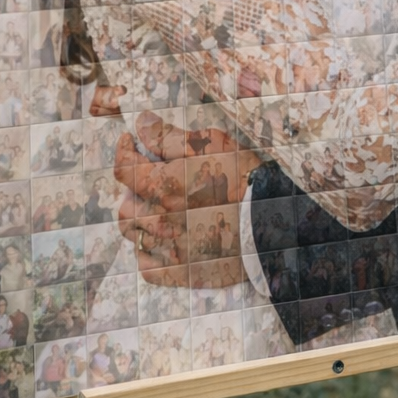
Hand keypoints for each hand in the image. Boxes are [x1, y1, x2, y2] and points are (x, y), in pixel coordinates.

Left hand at [112, 124, 244, 289]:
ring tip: (156, 211)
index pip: (125, 169)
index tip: (129, 142)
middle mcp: (163, 220)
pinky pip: (148, 268)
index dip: (123, 151)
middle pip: (125, 207)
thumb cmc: (245, 177)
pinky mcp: (183, 272)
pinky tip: (162, 241)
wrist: (274, 220)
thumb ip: (170, 138)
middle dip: (133, 191)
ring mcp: (171, 249)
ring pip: (135, 237)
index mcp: (166, 186)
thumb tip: (141, 125)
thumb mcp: (211, 144)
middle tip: (151, 181)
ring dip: (140, 222)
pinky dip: (149, 254)